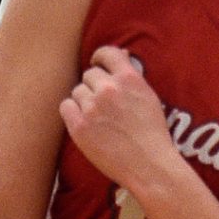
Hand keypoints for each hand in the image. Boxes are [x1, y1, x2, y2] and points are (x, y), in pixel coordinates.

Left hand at [60, 45, 172, 190]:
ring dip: (85, 101)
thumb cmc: (153, 134)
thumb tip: (120, 54)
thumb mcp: (149, 97)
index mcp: (129, 78)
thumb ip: (132, 76)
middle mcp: (109, 89)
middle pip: (89, 75)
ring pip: (78, 91)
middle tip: (104, 103)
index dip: (100, 58)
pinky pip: (66, 106)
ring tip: (98, 118)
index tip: (99, 65)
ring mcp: (92, 107)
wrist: (149, 166)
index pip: (106, 52)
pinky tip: (83, 122)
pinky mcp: (80, 126)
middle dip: (95, 86)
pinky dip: (72, 112)